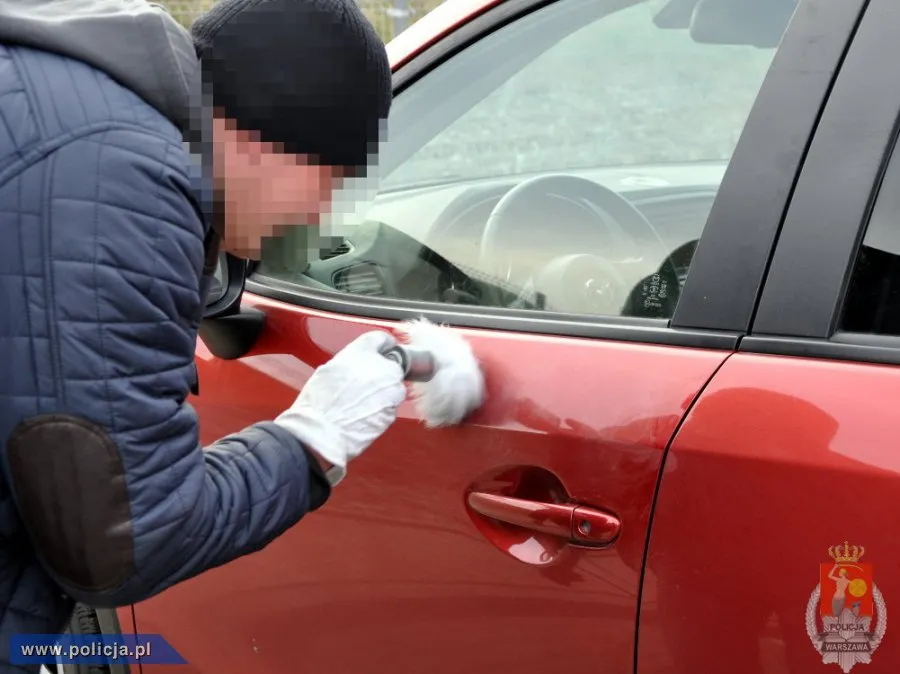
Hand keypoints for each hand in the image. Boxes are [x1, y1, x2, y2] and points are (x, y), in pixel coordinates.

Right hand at [274, 330, 406, 484]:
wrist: (321, 431)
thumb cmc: (319, 403)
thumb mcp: (329, 370)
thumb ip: (350, 363)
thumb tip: (355, 368)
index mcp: (362, 352)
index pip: (382, 339)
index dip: (383, 346)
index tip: (384, 350)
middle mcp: (382, 367)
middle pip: (392, 365)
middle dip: (382, 375)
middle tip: (365, 387)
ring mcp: (391, 389)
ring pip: (394, 388)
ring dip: (384, 394)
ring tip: (361, 405)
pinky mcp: (393, 411)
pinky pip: (391, 407)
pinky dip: (381, 411)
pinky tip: (363, 416)